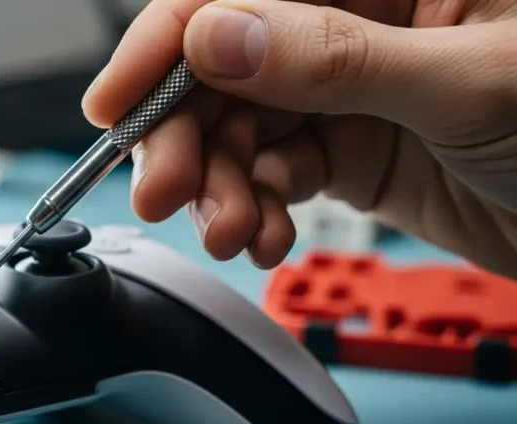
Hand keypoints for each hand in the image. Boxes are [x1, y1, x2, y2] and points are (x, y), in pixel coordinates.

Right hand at [83, 0, 516, 277]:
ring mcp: (350, 84)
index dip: (170, 37)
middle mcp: (360, 15)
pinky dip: (259, 209)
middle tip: (169, 191)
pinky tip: (268, 236)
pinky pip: (276, 171)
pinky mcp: (352, 145)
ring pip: (243, 125)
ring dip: (223, 185)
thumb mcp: (468, 83)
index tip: (120, 101)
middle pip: (228, 61)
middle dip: (190, 132)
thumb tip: (218, 33)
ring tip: (234, 231)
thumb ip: (333, 58)